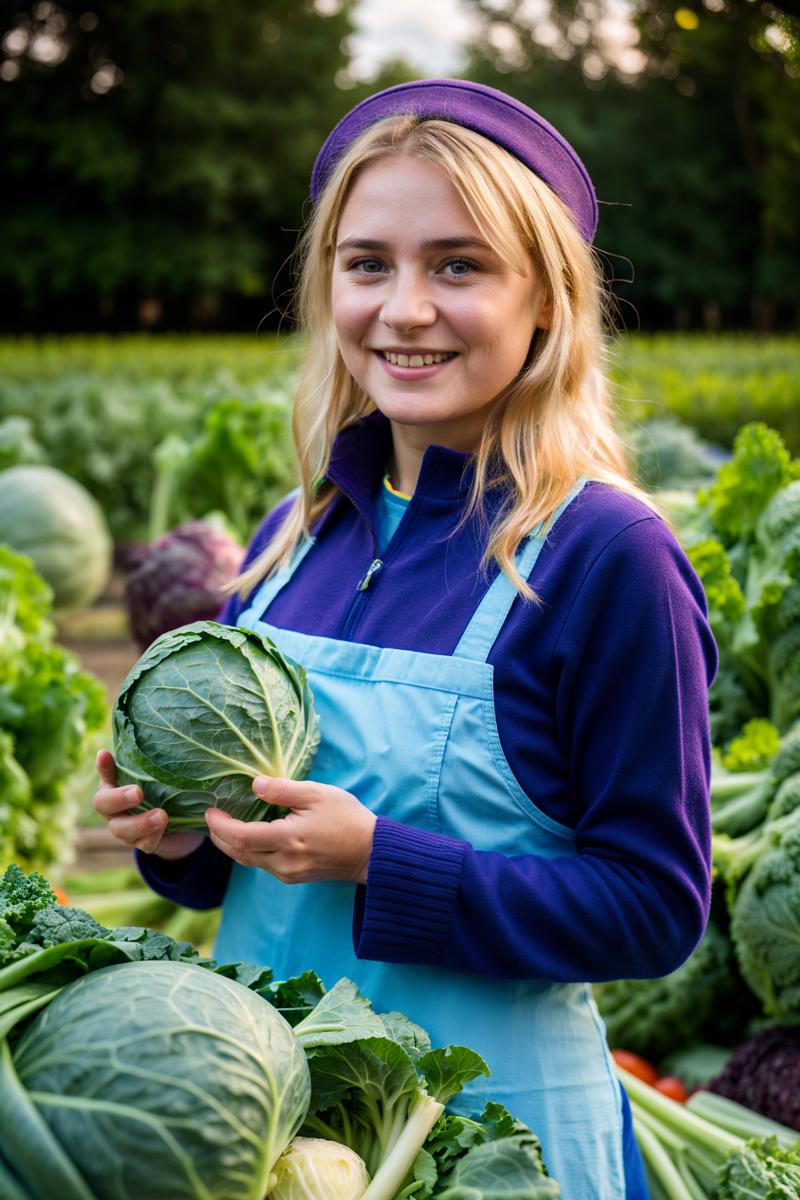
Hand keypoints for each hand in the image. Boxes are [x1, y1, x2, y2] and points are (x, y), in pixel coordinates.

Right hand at [92, 749, 204, 859]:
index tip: (105, 753)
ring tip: (162, 815)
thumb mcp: (160, 776)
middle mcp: (115, 808)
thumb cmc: (165, 792)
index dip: (103, 767)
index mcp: (115, 787)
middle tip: (138, 792)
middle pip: (103, 804)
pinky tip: (164, 827)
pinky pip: (144, 843)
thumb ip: (154, 761)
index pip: (104, 775)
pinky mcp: (143, 843)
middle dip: (119, 798)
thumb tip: (159, 730)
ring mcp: (126, 829)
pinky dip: (153, 836)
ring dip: (140, 822)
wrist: (182, 826)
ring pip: (121, 829)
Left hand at [204, 775, 376, 884]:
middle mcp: (283, 862)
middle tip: (210, 817)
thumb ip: (284, 790)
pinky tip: (248, 835)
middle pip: (238, 853)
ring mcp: (287, 873)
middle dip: (218, 836)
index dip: (220, 824)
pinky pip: (262, 864)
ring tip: (222, 825)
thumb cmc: (347, 819)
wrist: (370, 853)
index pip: (241, 836)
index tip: (210, 809)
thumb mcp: (318, 794)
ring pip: (248, 861)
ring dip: (231, 844)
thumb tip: (255, 784)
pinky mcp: (292, 877)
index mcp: (288, 839)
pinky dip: (248, 849)